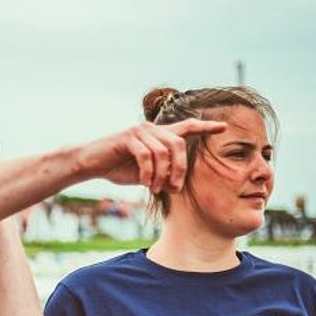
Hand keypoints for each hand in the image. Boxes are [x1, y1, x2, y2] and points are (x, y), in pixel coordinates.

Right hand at [78, 119, 226, 194]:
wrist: (91, 164)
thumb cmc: (117, 168)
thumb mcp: (145, 174)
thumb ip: (162, 174)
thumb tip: (176, 185)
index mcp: (158, 135)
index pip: (187, 127)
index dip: (205, 127)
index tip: (224, 127)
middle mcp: (151, 129)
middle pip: (178, 144)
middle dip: (180, 169)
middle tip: (174, 188)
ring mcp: (139, 131)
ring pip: (164, 152)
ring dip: (162, 174)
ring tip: (156, 188)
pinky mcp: (127, 137)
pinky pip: (147, 156)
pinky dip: (149, 172)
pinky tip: (145, 182)